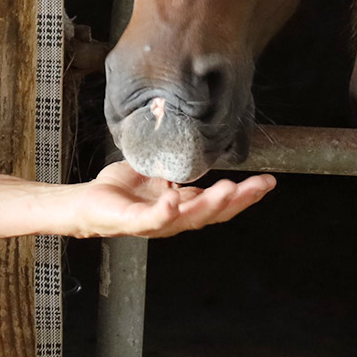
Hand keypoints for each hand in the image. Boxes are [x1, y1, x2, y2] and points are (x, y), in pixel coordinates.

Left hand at [68, 163, 274, 238]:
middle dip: (239, 200)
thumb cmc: (121, 188)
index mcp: (183, 204)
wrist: (88, 202)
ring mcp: (156, 223)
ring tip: (227, 190)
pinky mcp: (133, 223)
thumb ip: (176, 159)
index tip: (268, 182)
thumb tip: (195, 134)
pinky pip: (153, 219)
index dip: (244, 195)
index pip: (219, 202)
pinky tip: (175, 198)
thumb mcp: (156, 169)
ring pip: (190, 218)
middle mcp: (175, 217)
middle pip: (213, 213)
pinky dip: (166, 212)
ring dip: (210, 205)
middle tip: (259, 186)